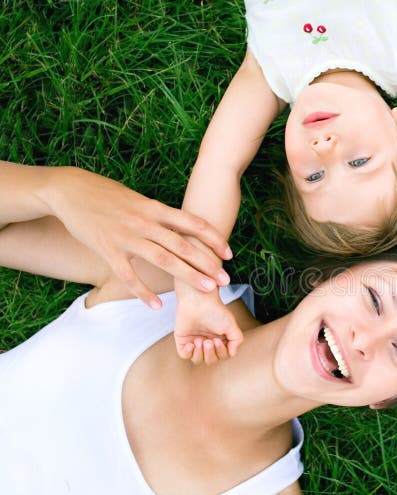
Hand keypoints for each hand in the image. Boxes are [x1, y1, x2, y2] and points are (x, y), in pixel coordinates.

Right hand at [45, 167, 232, 308]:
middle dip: (207, 262)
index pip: (192, 223)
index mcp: (155, 208)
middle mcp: (144, 222)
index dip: (213, 238)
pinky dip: (144, 291)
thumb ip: (159, 214)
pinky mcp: (107, 249)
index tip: (229, 253)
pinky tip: (157, 306)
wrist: (69, 189)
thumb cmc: (106, 194)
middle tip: (226, 279)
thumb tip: (181, 227)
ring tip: (205, 290)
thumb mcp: (139, 200)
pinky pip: (129, 275)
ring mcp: (126, 236)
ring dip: (186, 275)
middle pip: (182, 244)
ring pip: (162, 259)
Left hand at [175, 284, 243, 363]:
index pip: (222, 355)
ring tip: (200, 340)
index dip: (221, 352)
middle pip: (210, 360)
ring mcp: (195, 342)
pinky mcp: (183, 340)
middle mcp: (208, 342)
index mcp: (220, 339)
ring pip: (198, 360)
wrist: (198, 300)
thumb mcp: (231, 325)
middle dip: (210, 353)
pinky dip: (189, 353)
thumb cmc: (214, 310)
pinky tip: (192, 343)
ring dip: (200, 353)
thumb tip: (232, 352)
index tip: (218, 340)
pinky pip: (185, 355)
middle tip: (209, 340)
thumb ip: (237, 340)